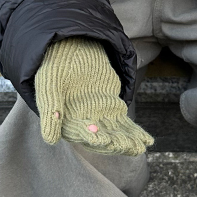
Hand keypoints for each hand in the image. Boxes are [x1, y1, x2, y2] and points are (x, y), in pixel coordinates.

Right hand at [35, 36, 154, 155]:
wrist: (72, 50)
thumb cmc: (56, 67)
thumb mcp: (49, 85)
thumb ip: (50, 110)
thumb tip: (50, 140)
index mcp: (64, 121)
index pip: (78, 133)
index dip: (89, 136)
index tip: (100, 138)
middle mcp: (82, 124)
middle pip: (99, 138)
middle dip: (113, 143)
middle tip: (126, 145)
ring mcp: (99, 117)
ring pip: (114, 134)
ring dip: (127, 141)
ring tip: (139, 147)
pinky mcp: (112, 108)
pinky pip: (124, 124)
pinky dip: (134, 133)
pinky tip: (146, 141)